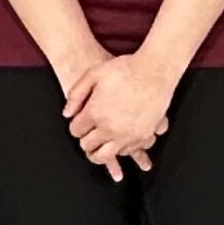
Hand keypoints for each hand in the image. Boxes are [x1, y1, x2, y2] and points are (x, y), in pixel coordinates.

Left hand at [63, 52, 173, 179]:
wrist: (156, 69)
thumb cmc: (126, 69)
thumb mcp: (95, 73)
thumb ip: (76, 93)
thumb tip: (67, 113)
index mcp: (95, 113)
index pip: (76, 131)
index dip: (76, 126)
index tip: (80, 123)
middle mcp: (109, 128)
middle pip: (88, 146)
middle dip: (85, 141)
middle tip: (88, 136)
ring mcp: (127, 135)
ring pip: (105, 156)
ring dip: (99, 153)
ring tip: (99, 149)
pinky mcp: (143, 136)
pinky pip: (127, 151)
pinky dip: (121, 149)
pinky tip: (120, 143)